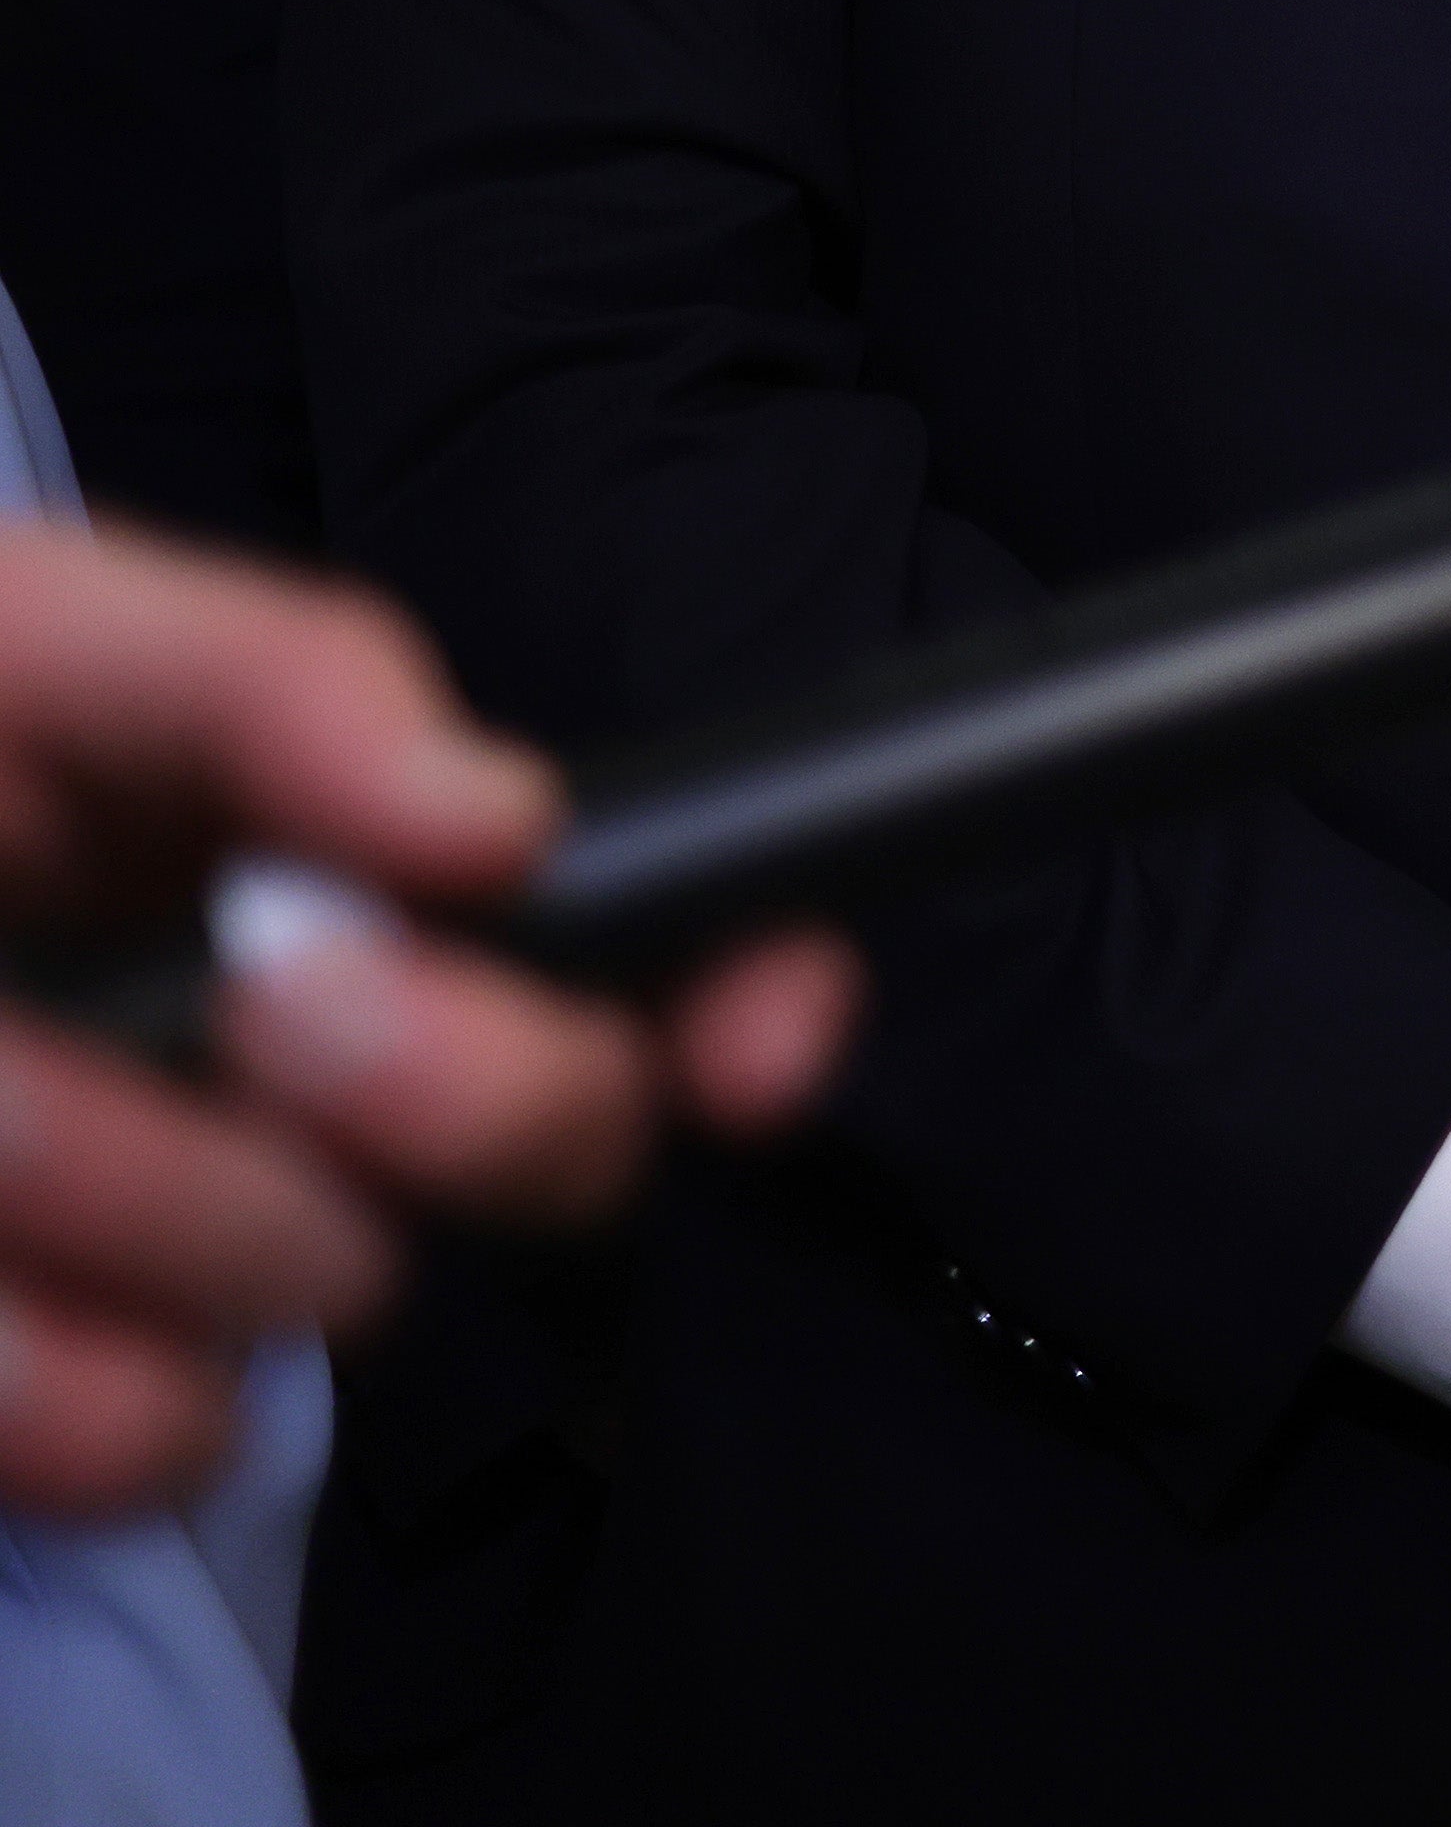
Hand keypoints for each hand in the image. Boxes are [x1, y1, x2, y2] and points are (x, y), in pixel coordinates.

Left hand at [0, 520, 858, 1516]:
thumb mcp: (20, 640)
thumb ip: (257, 672)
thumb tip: (498, 808)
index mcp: (330, 853)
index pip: (661, 928)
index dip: (748, 980)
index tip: (752, 1036)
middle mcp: (302, 1053)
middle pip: (542, 1130)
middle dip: (446, 1074)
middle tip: (277, 1008)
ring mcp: (171, 1240)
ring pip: (309, 1288)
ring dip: (133, 1194)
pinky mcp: (45, 1384)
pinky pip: (138, 1436)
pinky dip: (46, 1387)